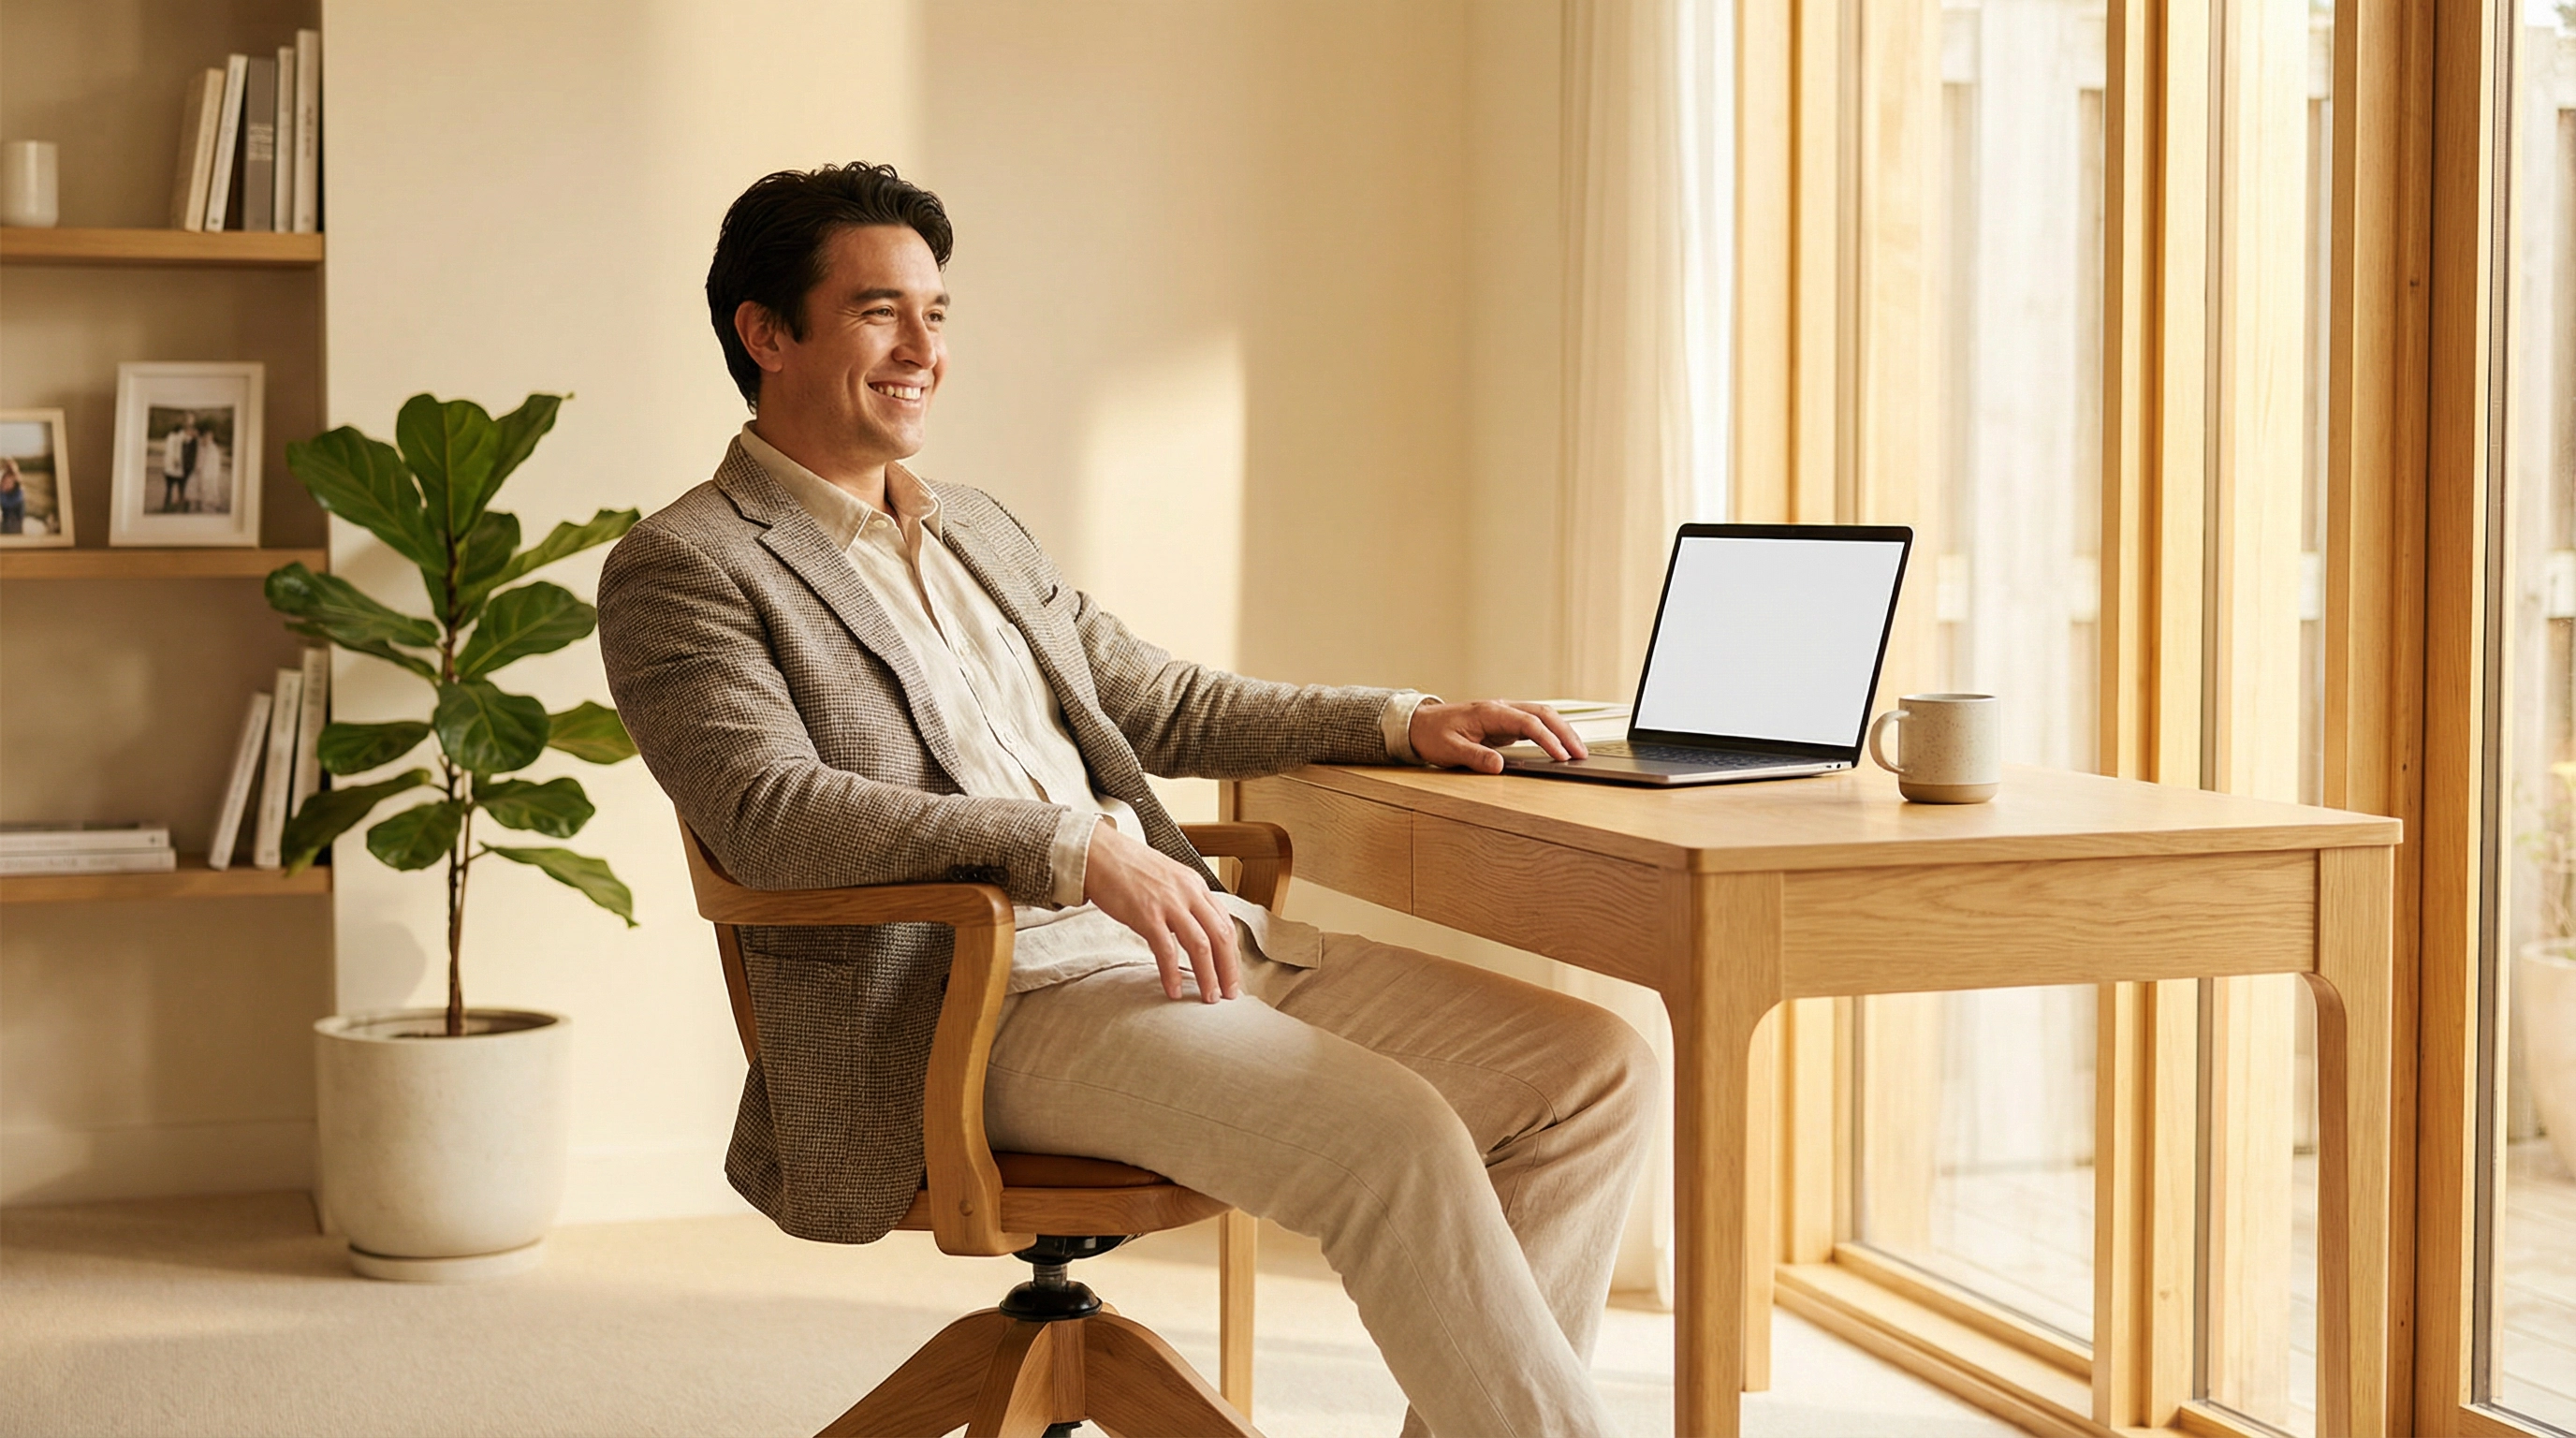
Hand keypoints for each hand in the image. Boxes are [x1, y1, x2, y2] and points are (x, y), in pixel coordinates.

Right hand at [1081, 819, 1239, 1002]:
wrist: (1099, 854)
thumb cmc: (1130, 868)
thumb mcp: (1169, 878)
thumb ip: (1186, 900)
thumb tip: (1196, 930)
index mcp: (1196, 885)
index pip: (1225, 923)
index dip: (1232, 954)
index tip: (1232, 976)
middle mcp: (1188, 893)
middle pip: (1221, 936)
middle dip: (1228, 970)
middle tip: (1229, 995)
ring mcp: (1169, 903)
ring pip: (1201, 945)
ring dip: (1208, 975)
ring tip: (1208, 997)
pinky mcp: (1146, 914)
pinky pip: (1166, 950)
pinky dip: (1172, 973)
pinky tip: (1173, 990)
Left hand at [1408, 700, 1588, 773]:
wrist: (1420, 723)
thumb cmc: (1433, 734)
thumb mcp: (1449, 750)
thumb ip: (1474, 757)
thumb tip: (1499, 766)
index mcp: (1489, 712)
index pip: (1527, 723)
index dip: (1547, 739)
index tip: (1561, 756)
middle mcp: (1501, 708)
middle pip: (1543, 713)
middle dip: (1565, 732)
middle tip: (1581, 754)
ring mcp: (1504, 713)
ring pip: (1542, 715)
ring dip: (1562, 731)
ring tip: (1578, 752)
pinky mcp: (1505, 722)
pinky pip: (1534, 723)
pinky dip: (1551, 732)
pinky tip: (1560, 746)